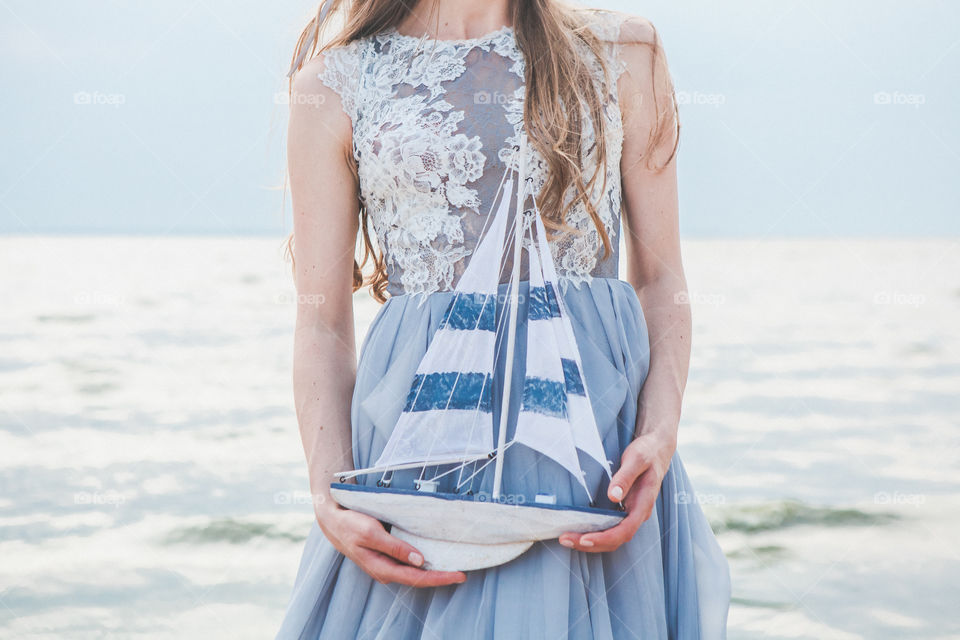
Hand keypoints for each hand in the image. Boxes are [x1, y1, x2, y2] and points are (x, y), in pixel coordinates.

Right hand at [315, 498, 467, 586]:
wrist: (333, 520)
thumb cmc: (350, 525)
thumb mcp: (371, 533)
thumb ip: (395, 547)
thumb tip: (419, 560)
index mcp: (382, 568)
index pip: (416, 578)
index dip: (439, 578)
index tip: (459, 575)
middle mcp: (386, 570)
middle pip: (418, 578)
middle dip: (440, 577)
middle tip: (463, 573)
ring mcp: (386, 564)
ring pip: (414, 572)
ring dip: (433, 571)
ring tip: (453, 566)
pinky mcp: (386, 556)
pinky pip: (408, 563)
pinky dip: (423, 562)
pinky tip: (433, 557)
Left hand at [557, 430, 675, 551]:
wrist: (656, 449)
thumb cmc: (646, 453)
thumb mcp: (637, 459)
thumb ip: (625, 477)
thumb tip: (613, 496)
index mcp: (643, 505)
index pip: (625, 531)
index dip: (604, 538)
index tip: (584, 539)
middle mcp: (638, 514)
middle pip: (615, 539)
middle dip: (591, 544)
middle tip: (565, 539)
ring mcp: (631, 514)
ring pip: (612, 537)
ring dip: (590, 542)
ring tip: (566, 538)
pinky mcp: (623, 510)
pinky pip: (609, 528)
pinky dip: (593, 533)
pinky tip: (578, 530)